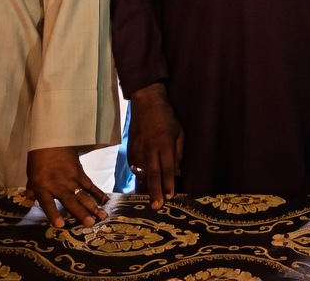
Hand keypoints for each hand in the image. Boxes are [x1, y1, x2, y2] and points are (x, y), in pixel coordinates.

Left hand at [25, 146, 106, 228]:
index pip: (48, 203)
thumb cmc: (38, 159)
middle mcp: (58, 185)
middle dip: (81, 213)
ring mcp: (71, 180)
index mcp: (43, 187)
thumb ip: (32, 190)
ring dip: (93, 206)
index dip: (53, 214)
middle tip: (90, 224)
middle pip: (70, 201)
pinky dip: (98, 193)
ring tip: (102, 216)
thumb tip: (28, 202)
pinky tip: (106, 201)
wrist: (51, 139)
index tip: (60, 225)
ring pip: (83, 195)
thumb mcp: (31, 176)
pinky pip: (90, 185)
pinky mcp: (80, 173)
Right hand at [127, 83, 183, 209]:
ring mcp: (138, 149)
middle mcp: (150, 148)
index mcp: (164, 143)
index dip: (169, 183)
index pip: (167, 167)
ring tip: (153, 199)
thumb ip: (178, 154)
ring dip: (148, 186)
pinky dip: (140, 176)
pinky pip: (135, 167)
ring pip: (142, 173)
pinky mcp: (130, 149)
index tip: (170, 197)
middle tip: (157, 207)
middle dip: (155, 191)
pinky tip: (145, 182)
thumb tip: (177, 174)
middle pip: (153, 173)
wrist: (146, 103)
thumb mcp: (179, 133)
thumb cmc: (167, 118)